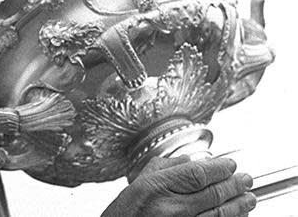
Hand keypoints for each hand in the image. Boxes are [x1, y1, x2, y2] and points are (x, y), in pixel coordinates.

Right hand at [101, 156, 256, 215]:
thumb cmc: (123, 215)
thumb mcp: (136, 184)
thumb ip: (163, 168)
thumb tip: (188, 159)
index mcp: (155, 187)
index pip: (198, 173)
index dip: (220, 168)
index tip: (230, 165)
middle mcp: (170, 207)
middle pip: (214, 193)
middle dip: (235, 185)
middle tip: (246, 179)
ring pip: (219, 214)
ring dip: (238, 206)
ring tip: (248, 198)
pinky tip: (236, 216)